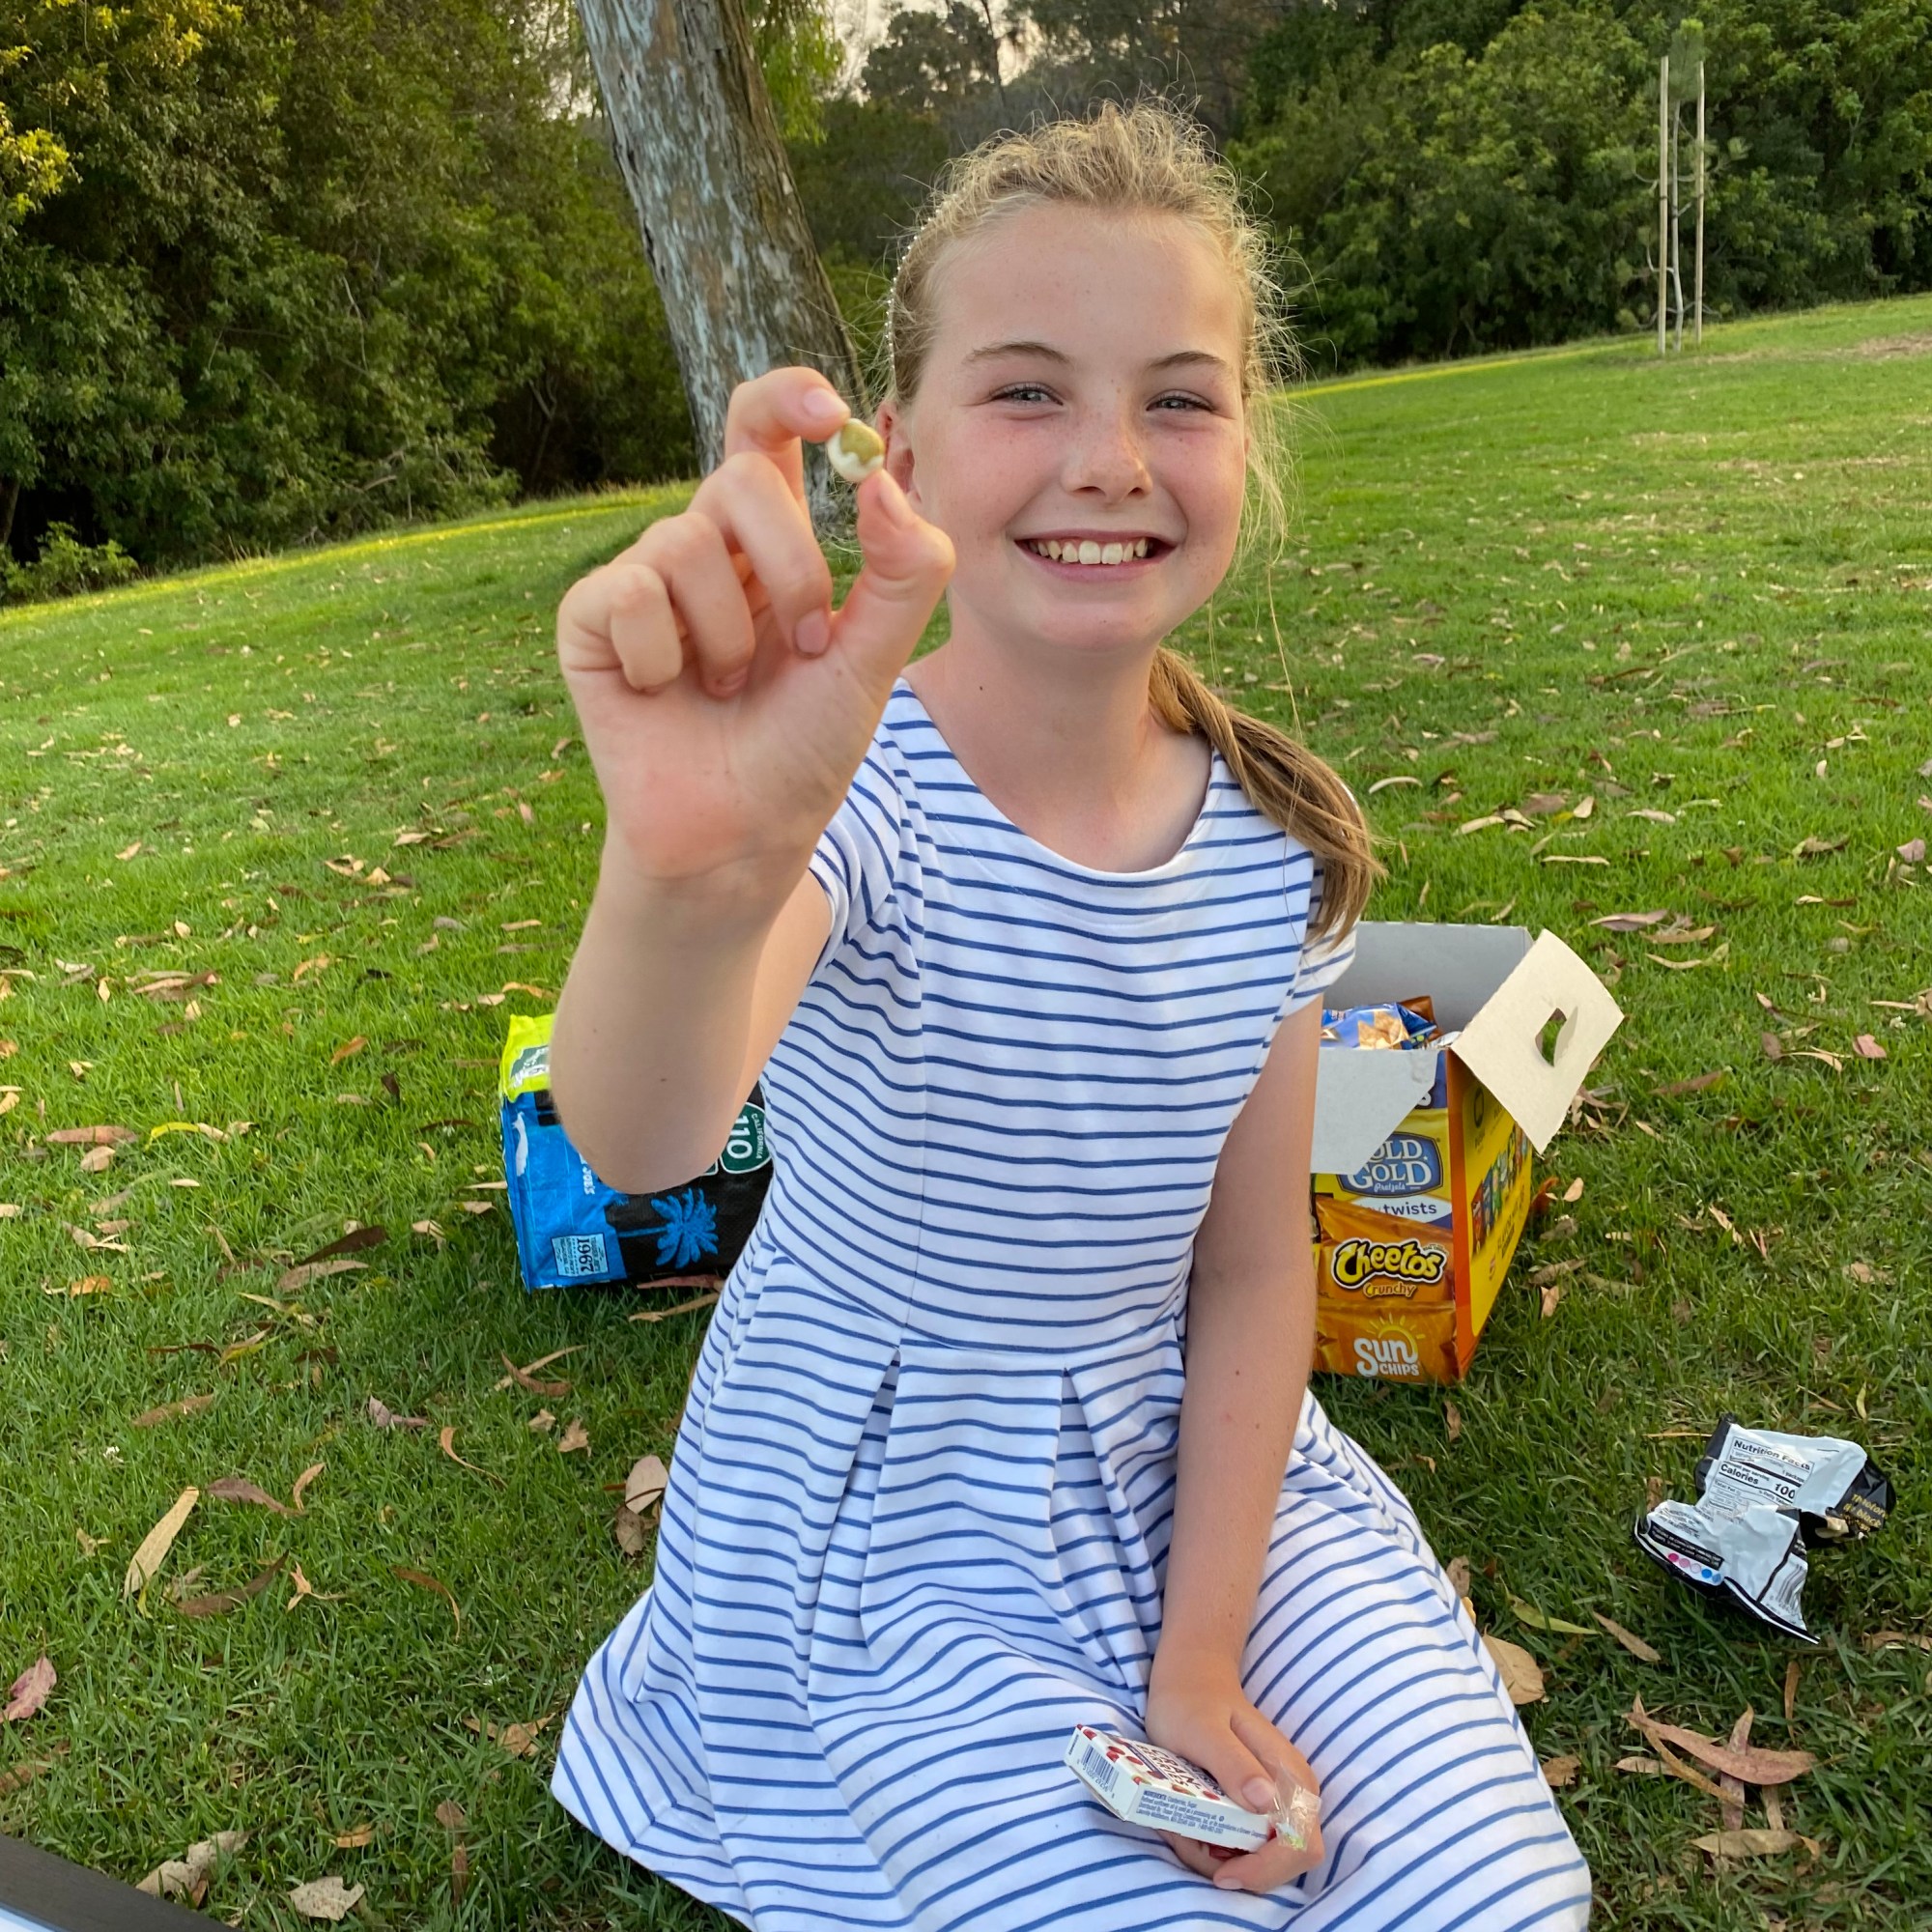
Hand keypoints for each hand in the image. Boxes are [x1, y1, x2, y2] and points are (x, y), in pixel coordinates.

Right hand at [556, 365, 954, 897]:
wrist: (742, 837)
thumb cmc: (802, 749)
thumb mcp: (873, 663)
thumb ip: (904, 574)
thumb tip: (883, 479)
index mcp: (770, 543)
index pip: (764, 432)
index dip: (787, 397)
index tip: (828, 411)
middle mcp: (703, 546)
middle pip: (741, 477)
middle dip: (792, 567)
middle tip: (804, 647)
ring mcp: (642, 580)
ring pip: (686, 541)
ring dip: (730, 633)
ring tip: (730, 688)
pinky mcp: (589, 620)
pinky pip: (629, 594)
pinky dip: (664, 657)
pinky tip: (666, 695)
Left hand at [1144, 1654, 1322, 1893]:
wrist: (1192, 1679)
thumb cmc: (1193, 1701)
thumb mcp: (1202, 1730)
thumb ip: (1233, 1763)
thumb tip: (1266, 1802)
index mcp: (1289, 1775)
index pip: (1300, 1845)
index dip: (1266, 1870)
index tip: (1222, 1873)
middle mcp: (1293, 1793)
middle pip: (1287, 1861)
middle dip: (1240, 1869)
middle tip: (1191, 1844)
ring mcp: (1279, 1801)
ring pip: (1265, 1859)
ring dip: (1223, 1859)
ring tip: (1182, 1830)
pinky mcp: (1261, 1806)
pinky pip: (1250, 1845)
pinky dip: (1219, 1848)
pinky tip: (1190, 1826)